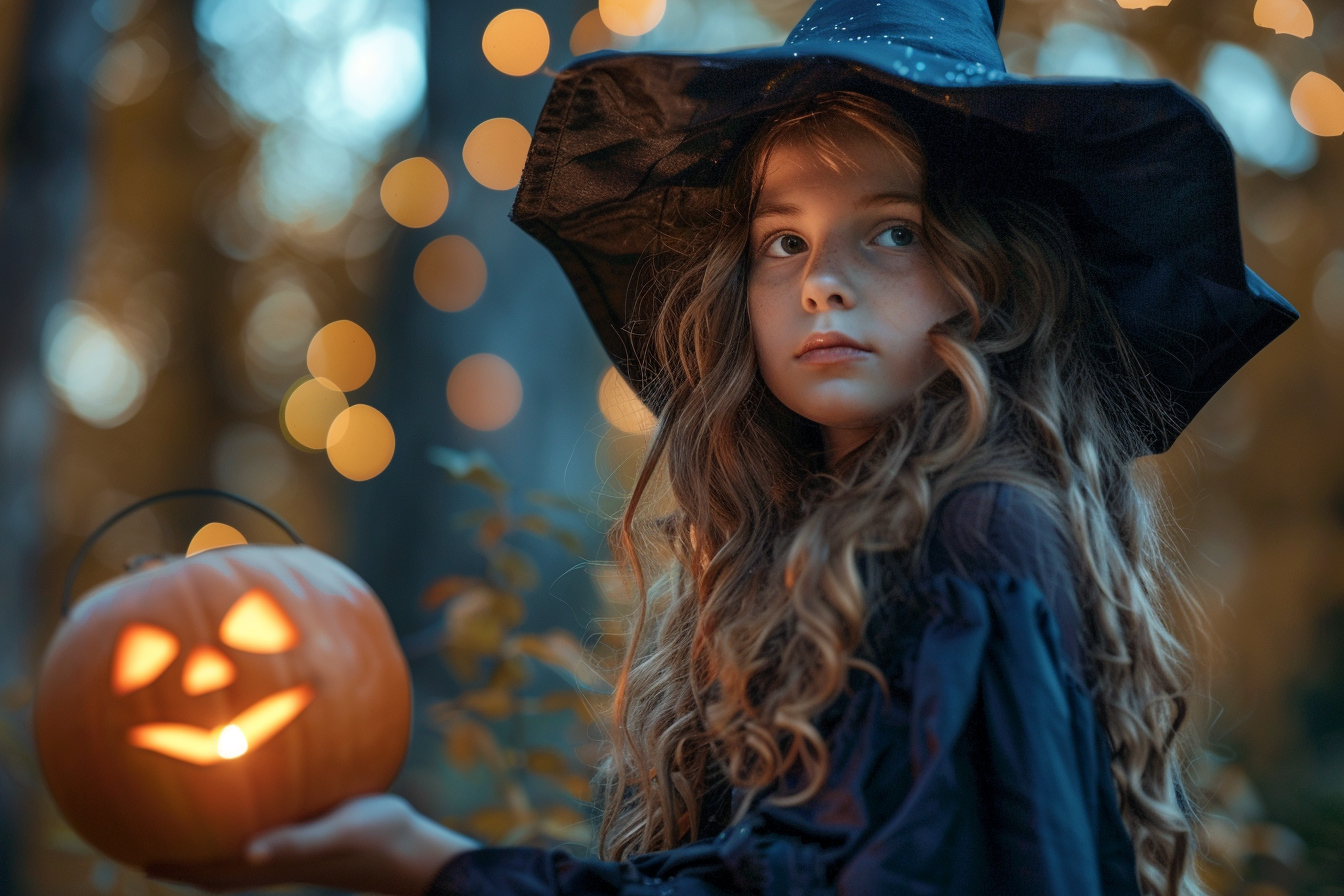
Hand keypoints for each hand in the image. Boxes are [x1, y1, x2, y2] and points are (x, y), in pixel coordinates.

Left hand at [147, 793, 479, 894]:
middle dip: (185, 858)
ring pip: (242, 850)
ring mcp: (298, 851)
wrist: (415, 849)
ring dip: (214, 841)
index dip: (178, 868)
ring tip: (192, 818)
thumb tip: (248, 851)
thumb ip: (295, 840)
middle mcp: (279, 859)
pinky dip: (252, 819)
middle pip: (219, 866)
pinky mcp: (317, 834)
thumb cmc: (380, 837)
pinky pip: (272, 830)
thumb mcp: (339, 831)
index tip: (140, 859)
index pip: (214, 871)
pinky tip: (264, 790)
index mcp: (276, 862)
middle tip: (150, 840)